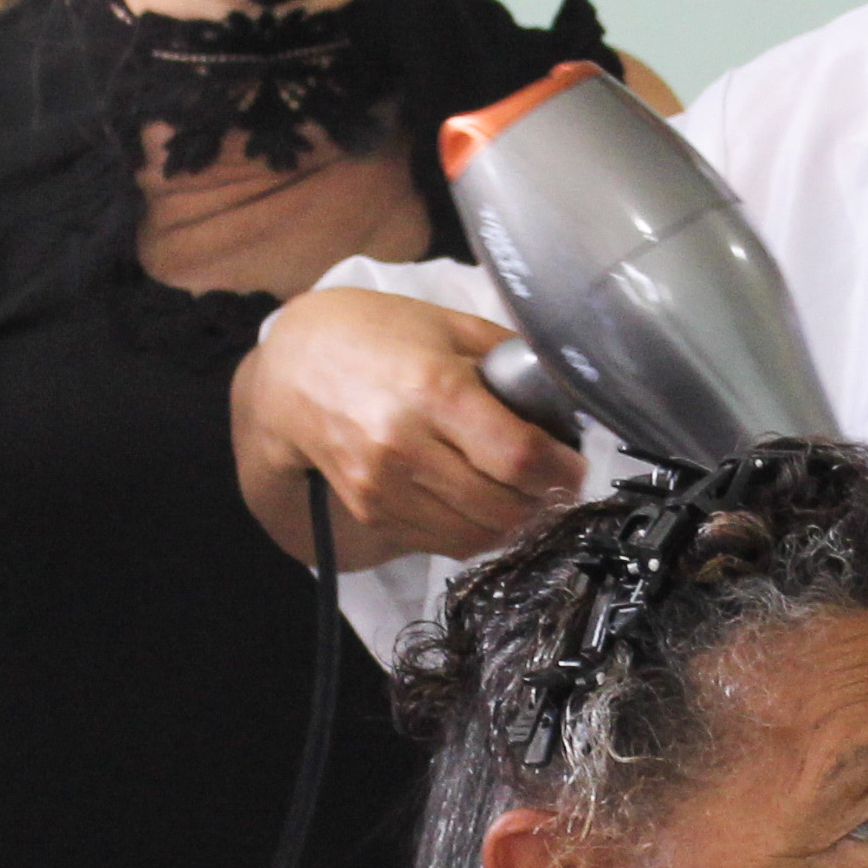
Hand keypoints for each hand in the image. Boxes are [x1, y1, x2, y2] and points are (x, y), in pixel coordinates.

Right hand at [232, 290, 588, 564]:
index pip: (517, 456)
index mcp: (433, 389)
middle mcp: (405, 445)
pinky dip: (473, 532)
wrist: (292, 369)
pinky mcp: (371, 510)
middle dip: (543, 502)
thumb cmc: (373, 336)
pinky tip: (483, 506)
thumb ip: (506, 357)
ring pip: (475, 535)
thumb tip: (560, 394)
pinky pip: (441, 542)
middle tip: (556, 486)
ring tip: (525, 498)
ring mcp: (384, 485)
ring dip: (512, 524)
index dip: (560, 470)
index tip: (574, 465)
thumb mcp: (446, 325)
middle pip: (502, 506)